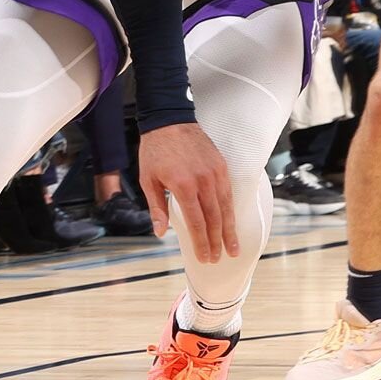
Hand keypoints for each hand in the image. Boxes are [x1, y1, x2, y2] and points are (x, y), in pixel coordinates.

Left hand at [138, 123, 238, 263]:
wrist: (169, 121)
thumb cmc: (155, 151)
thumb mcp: (148, 180)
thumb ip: (156, 207)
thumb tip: (159, 233)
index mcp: (183, 186)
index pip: (197, 222)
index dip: (202, 242)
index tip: (204, 257)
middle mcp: (203, 181)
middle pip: (214, 219)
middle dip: (217, 242)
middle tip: (218, 259)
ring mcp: (215, 173)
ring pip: (226, 208)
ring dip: (229, 230)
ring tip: (233, 248)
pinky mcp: (222, 166)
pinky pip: (229, 193)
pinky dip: (231, 211)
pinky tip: (232, 223)